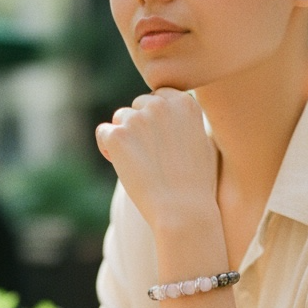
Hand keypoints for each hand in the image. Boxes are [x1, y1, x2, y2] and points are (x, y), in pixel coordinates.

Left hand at [96, 89, 217, 231]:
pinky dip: (108, 149)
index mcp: (185, 102)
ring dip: (125, 137)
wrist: (184, 211)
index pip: (160, 96)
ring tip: (141, 165)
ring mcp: (138, 118)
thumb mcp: (204, 143)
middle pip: (139, 105)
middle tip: (151, 157)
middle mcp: (161, 104)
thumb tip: (171, 114)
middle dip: (140, 126)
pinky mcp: (117, 135)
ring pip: (120, 118)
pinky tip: (124, 166)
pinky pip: (103, 133)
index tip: (162, 142)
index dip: (157, 119)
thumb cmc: (197, 184)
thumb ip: (186, 122)